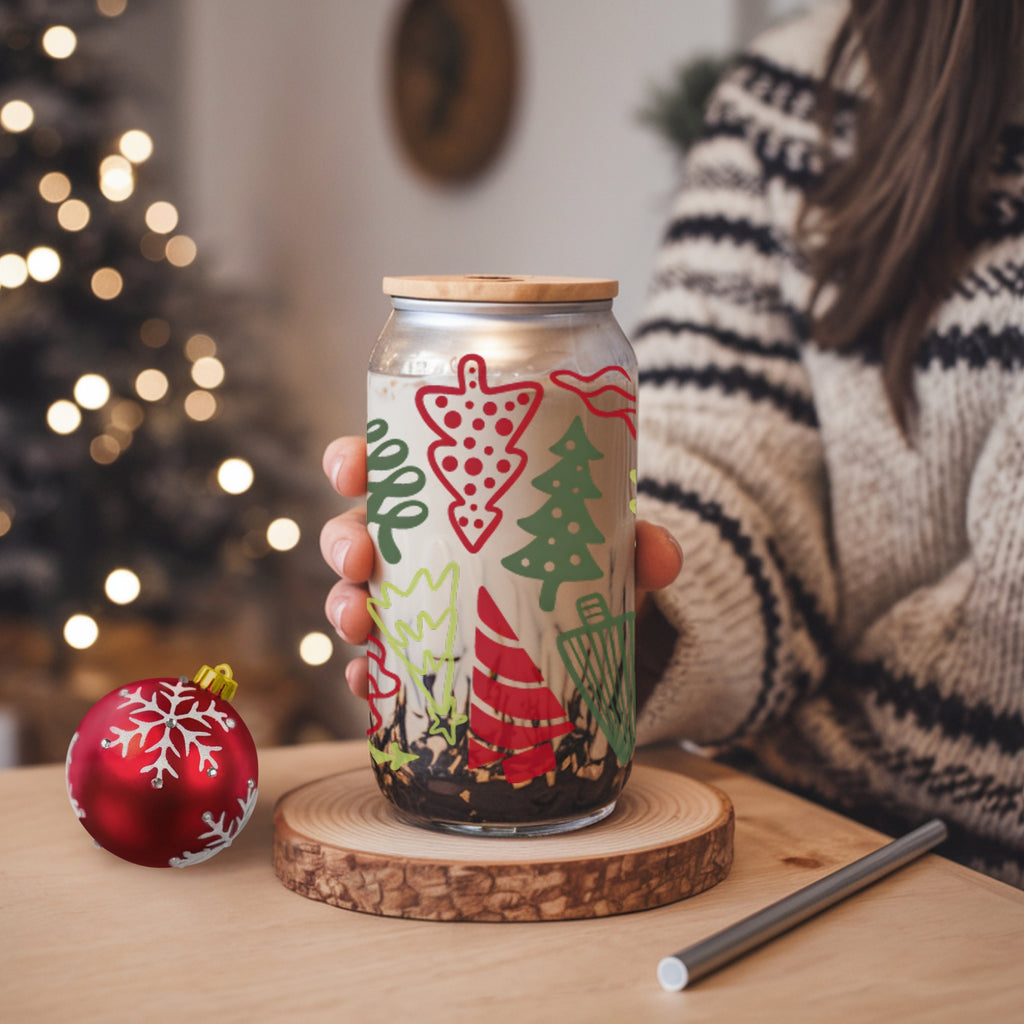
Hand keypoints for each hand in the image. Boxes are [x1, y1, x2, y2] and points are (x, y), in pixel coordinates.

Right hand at [320, 436, 682, 698]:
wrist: (592, 624)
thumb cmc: (578, 558)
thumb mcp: (606, 544)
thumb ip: (636, 544)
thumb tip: (663, 557)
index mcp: (451, 496)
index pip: (392, 465)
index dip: (357, 460)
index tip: (353, 468)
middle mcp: (422, 543)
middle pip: (360, 528)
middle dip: (344, 539)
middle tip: (360, 555)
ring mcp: (417, 599)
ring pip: (357, 593)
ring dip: (343, 605)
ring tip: (360, 623)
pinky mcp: (424, 651)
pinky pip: (381, 660)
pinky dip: (368, 672)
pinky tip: (368, 683)